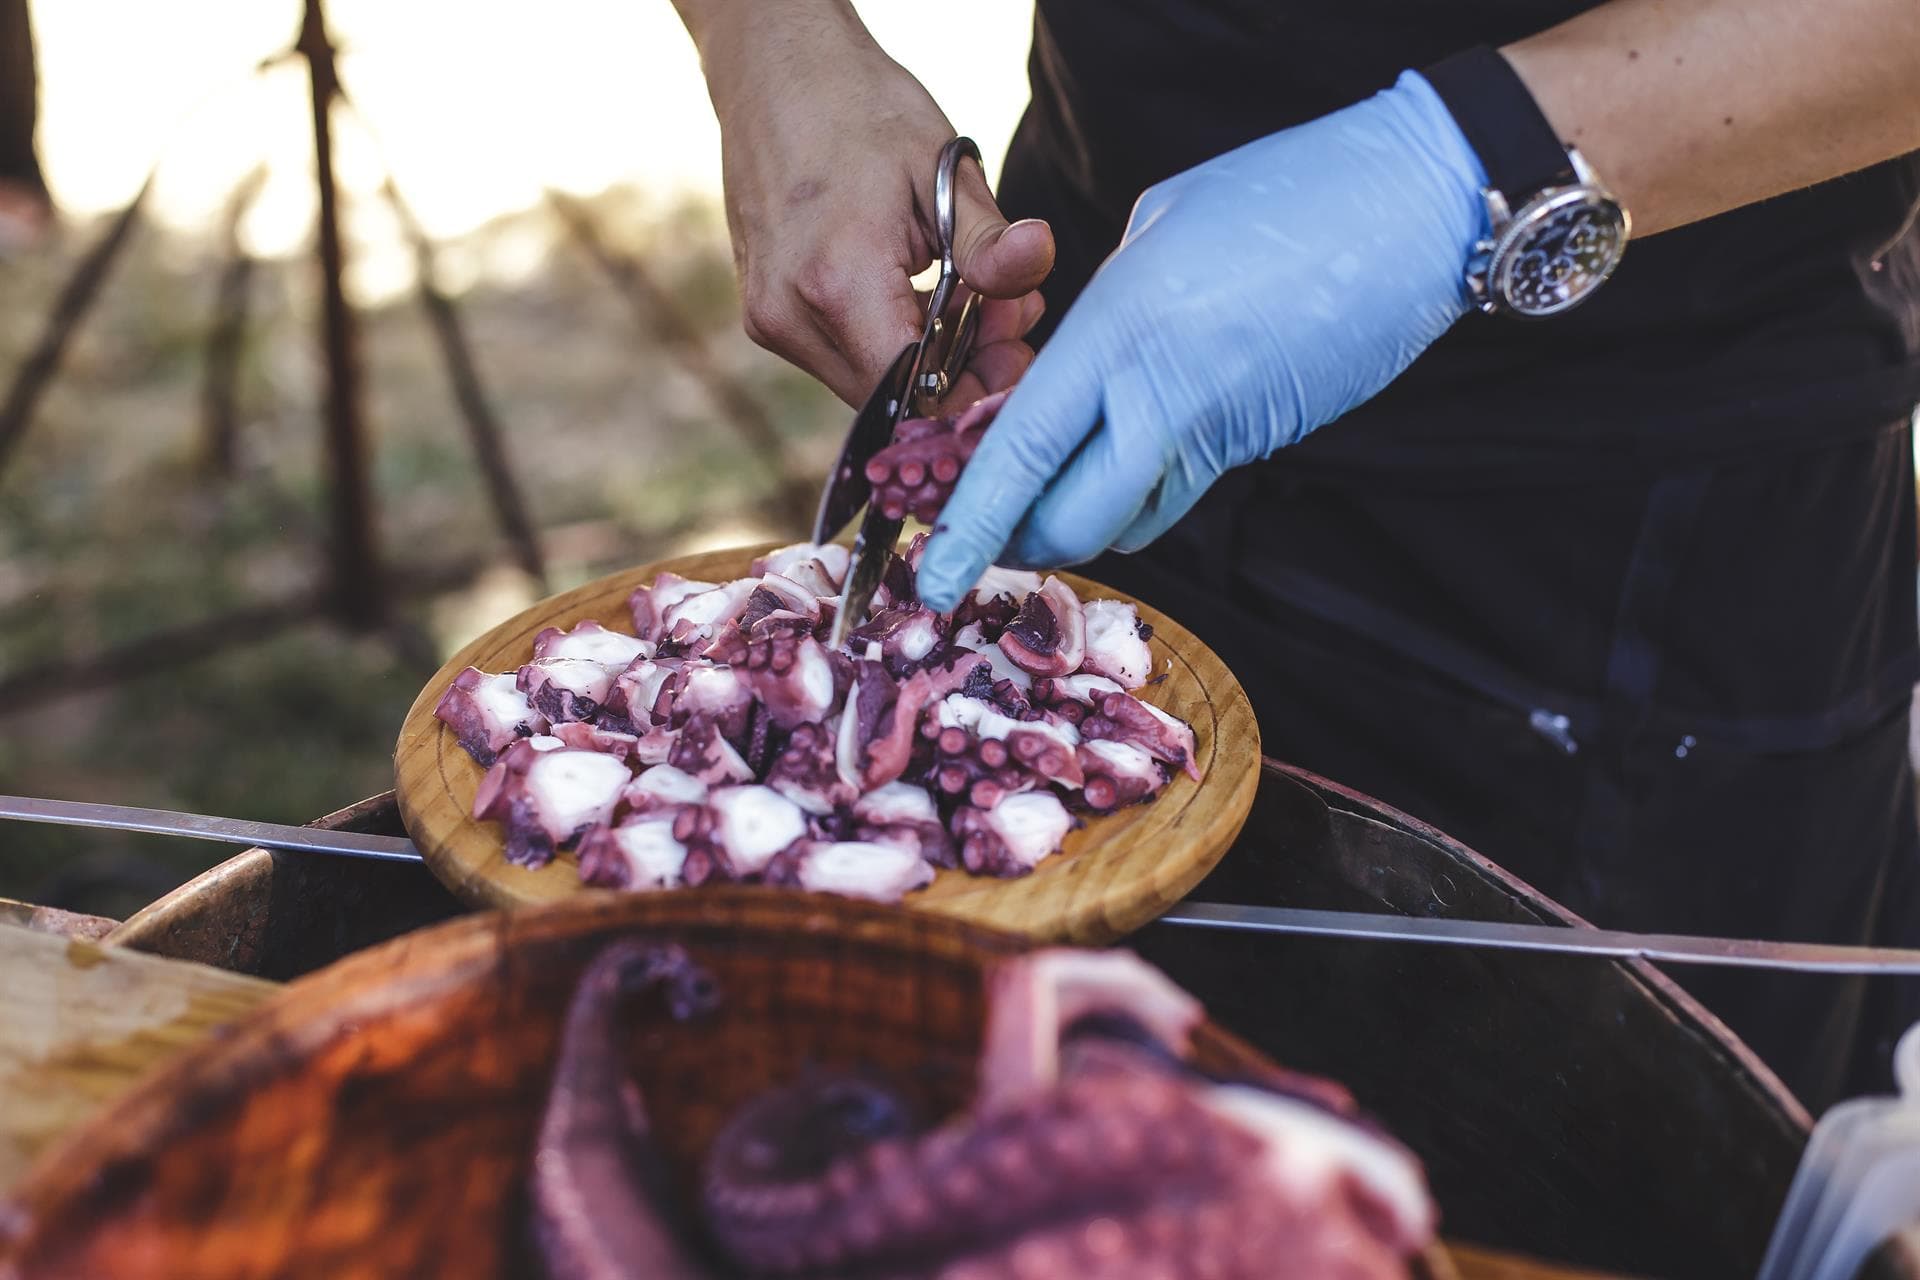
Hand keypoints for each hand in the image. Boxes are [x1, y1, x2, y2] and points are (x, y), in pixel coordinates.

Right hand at [690, 4, 1053, 405]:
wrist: (774, 72)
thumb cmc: (860, 109)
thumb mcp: (941, 168)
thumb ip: (987, 240)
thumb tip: (1038, 261)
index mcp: (838, 281)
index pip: (916, 389)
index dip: (975, 389)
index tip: (1019, 358)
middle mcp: (792, 315)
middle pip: (896, 395)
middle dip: (965, 370)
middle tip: (1011, 315)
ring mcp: (771, 320)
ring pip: (870, 383)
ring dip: (931, 356)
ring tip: (972, 296)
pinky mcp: (766, 316)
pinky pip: (843, 358)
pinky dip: (891, 341)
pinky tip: (924, 296)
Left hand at [916, 71, 1489, 611]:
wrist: (1417, 209)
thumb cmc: (1288, 194)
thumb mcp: (1162, 228)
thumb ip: (1106, 310)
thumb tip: (1076, 371)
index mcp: (1121, 334)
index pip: (1022, 454)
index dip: (971, 524)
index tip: (932, 572)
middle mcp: (1165, 399)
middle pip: (1072, 523)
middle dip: (1024, 540)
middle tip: (997, 525)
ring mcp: (1220, 432)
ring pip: (1129, 520)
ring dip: (1086, 517)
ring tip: (1063, 478)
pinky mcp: (1261, 444)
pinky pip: (1180, 490)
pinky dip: (1142, 487)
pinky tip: (1138, 442)